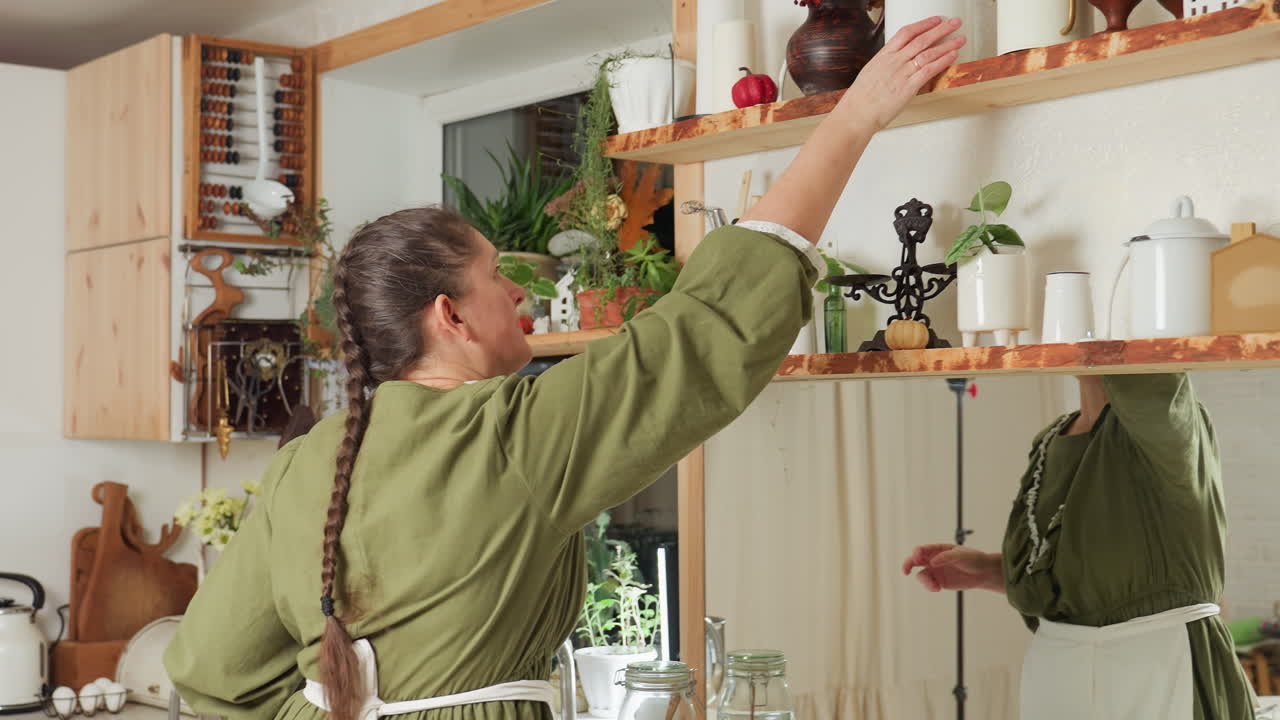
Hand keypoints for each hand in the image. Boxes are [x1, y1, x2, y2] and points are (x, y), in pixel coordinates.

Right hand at [836, 16, 966, 132]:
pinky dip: (942, 61)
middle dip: (941, 29)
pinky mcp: (908, 88)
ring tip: (960, 39)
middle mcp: (894, 61)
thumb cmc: (860, 99)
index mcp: (883, 56)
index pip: (906, 33)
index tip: (934, 21)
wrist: (856, 113)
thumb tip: (897, 64)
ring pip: (928, 53)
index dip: (923, 25)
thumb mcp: (870, 73)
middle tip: (954, 23)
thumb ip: (886, 66)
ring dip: (947, 44)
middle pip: (921, 39)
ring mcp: (902, 73)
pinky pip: (929, 70)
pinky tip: (952, 56)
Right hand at [901, 544, 1002, 592]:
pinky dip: (930, 587)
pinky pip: (928, 584)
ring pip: (921, 575)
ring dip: (924, 581)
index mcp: (938, 549)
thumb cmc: (974, 560)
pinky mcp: (939, 582)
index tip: (917, 557)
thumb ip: (947, 557)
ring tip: (935, 587)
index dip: (917, 552)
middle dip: (908, 564)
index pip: (922, 549)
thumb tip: (932, 562)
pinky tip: (937, 588)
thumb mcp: (962, 555)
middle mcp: (933, 559)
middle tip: (905, 571)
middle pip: (915, 560)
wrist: (984, 573)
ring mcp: (935, 571)